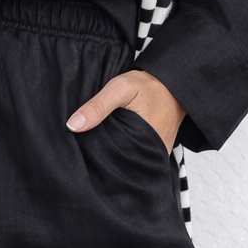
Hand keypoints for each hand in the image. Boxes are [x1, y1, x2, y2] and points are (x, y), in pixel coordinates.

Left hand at [67, 69, 184, 153]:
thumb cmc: (148, 85)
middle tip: (87, 150)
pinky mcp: (158, 150)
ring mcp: (156, 153)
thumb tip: (73, 125)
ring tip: (100, 147)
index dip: (95, 159)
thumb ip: (98, 106)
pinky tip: (115, 142)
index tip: (81, 153)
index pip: (112, 162)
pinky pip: (138, 154)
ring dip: (116, 155)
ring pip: (129, 160)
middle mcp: (151, 153)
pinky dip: (127, 150)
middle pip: (121, 163)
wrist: (174, 83)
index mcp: (142, 143)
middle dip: (104, 159)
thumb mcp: (120, 88)